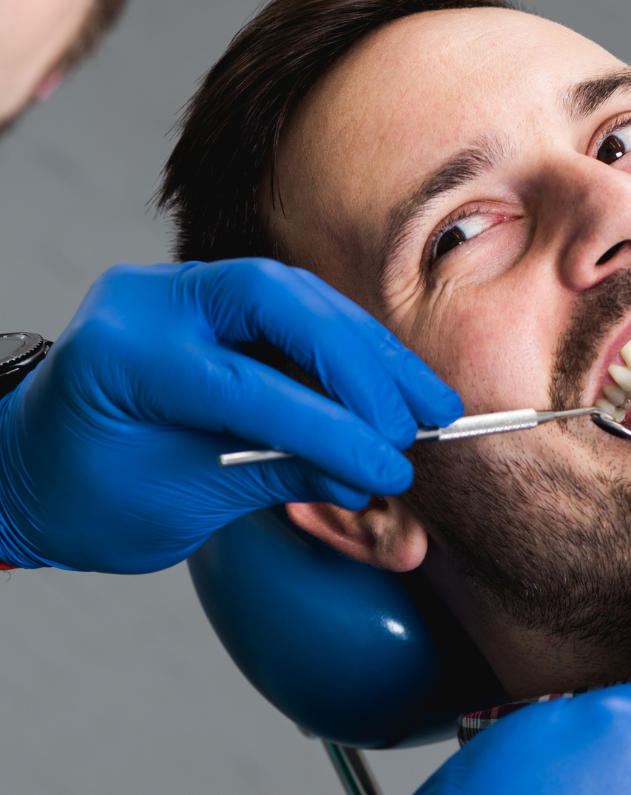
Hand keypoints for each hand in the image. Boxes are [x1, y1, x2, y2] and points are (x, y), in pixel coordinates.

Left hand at [0, 259, 460, 571]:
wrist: (37, 473)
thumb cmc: (88, 498)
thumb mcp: (181, 503)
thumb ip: (277, 476)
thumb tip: (366, 477)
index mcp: (122, 356)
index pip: (246, 385)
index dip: (331, 429)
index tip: (387, 467)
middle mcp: (150, 302)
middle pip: (282, 304)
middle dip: (361, 366)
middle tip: (417, 422)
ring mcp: (180, 291)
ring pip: (300, 297)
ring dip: (371, 352)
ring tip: (428, 403)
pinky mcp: (211, 300)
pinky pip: (296, 310)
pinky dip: (350, 348)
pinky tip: (391, 382)